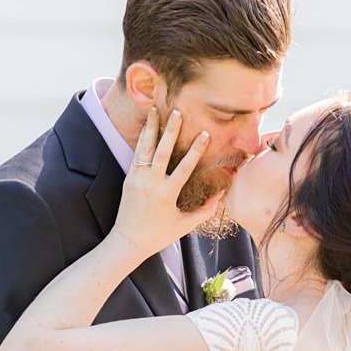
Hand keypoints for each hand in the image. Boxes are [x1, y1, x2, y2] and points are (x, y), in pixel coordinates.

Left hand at [112, 107, 219, 256]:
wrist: (128, 241)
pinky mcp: (128, 178)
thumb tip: (223, 192)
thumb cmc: (159, 235)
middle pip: (162, 152)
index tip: (204, 134)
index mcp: (166, 195)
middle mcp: (150, 184)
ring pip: (145, 149)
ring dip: (151, 128)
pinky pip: (137, 154)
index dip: (196, 151)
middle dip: (170, 131)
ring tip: (155, 109)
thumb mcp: (185, 225)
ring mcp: (137, 179)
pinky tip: (147, 125)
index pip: (184, 168)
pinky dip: (142, 139)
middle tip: (177, 112)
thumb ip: (206, 209)